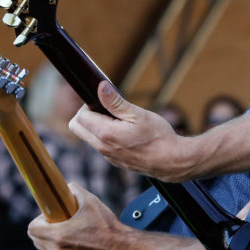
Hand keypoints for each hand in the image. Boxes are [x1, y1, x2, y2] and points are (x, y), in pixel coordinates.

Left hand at [27, 183, 130, 249]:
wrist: (120, 248)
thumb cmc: (106, 226)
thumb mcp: (91, 202)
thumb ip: (76, 191)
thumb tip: (69, 187)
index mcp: (58, 234)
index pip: (32, 228)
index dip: (39, 219)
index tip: (50, 216)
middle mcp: (57, 249)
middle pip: (35, 239)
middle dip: (42, 228)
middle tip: (56, 222)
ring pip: (42, 249)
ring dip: (47, 240)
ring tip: (62, 232)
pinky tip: (66, 242)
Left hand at [69, 82, 199, 181]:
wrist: (172, 161)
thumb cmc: (159, 137)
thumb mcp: (138, 114)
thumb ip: (115, 102)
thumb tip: (100, 87)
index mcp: (106, 134)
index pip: (80, 116)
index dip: (89, 105)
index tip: (104, 102)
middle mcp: (102, 148)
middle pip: (77, 128)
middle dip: (86, 115)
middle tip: (106, 110)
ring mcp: (108, 157)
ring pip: (88, 137)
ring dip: (96, 126)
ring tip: (119, 121)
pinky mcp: (114, 162)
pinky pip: (101, 146)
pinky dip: (106, 137)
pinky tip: (124, 134)